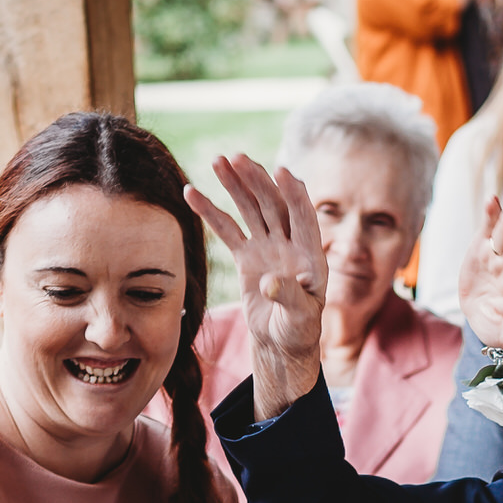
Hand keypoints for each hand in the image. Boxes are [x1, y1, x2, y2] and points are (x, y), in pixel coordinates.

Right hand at [188, 154, 324, 416]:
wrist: (282, 344)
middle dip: (256, 181)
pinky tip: (191, 191)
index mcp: (311, 254)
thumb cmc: (298, 332)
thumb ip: (289, 297)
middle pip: (273, 204)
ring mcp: (267, 247)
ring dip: (235, 185)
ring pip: (251, 209)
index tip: (280, 170)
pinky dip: (210, 211)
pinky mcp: (247, 256)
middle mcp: (290, 244)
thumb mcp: (300, 319)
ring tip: (218, 160)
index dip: (293, 193)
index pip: (303, 216)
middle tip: (237, 158)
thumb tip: (270, 282)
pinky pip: (227, 229)